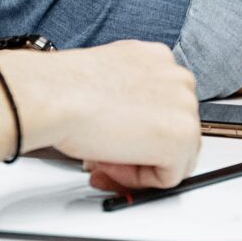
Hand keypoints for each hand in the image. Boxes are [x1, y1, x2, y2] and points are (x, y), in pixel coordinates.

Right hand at [0, 41, 199, 192]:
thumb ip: (128, 99)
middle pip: (172, 132)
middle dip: (136, 151)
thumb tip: (129, 125)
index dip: (135, 132)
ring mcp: (184, 107)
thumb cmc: (66, 88)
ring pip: (174, 154)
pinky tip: (111, 164)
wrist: (57, 96)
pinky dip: (139, 180)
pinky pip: (169, 175)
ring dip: (136, 165)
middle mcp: (178, 79)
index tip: (113, 141)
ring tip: (102, 160)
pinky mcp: (181, 137)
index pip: (164, 107)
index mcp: (158, 59)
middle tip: (103, 158)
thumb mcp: (108, 81)